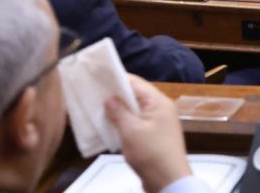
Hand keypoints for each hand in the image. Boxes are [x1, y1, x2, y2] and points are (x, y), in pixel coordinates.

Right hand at [106, 76, 191, 192]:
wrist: (168, 180)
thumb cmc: (151, 153)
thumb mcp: (131, 131)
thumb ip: (119, 113)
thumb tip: (109, 98)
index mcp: (158, 102)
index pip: (136, 83)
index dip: (116, 79)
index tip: (96, 78)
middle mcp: (160, 109)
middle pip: (135, 96)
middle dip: (114, 96)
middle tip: (91, 95)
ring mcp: (157, 123)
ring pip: (134, 111)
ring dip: (117, 111)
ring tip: (95, 111)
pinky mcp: (153, 136)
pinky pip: (135, 124)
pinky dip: (122, 124)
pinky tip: (107, 128)